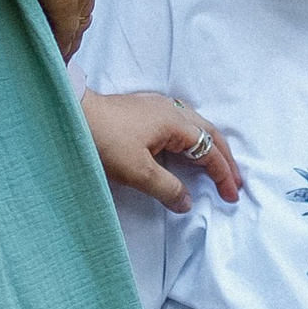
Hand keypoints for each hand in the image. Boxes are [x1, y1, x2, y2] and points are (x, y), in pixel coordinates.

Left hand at [82, 90, 242, 207]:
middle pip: (210, 133)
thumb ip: (167, 188)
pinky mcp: (145, 109)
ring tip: (217, 167)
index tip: (231, 195)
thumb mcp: (138, 172)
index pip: (209, 150)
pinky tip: (188, 148)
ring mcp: (158, 106)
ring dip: (210, 147)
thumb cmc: (105, 141)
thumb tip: (188, 202)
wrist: (72, 115)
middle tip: (235, 182)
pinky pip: (182, 123)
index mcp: (176, 123)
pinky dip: (194, 139)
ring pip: (197, 126)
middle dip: (224, 159)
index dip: (223, 174)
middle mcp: (172, 110)